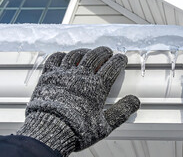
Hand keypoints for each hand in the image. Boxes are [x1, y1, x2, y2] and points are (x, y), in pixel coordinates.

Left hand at [17, 47, 139, 155]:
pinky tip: (65, 56)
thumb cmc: (76, 130)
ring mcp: (64, 74)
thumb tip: (134, 102)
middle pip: (95, 56)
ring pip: (77, 54)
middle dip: (103, 52)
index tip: (121, 59)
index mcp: (97, 87)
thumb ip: (121, 112)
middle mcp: (82, 76)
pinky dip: (62, 55)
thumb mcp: (104, 126)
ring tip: (89, 51)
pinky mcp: (49, 76)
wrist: (49, 131)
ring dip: (85, 51)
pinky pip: (55, 58)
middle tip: (107, 52)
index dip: (119, 61)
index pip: (112, 67)